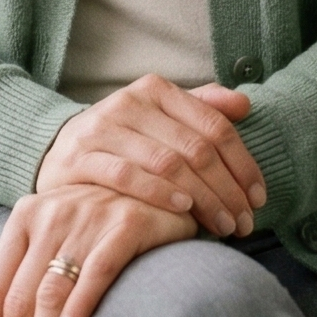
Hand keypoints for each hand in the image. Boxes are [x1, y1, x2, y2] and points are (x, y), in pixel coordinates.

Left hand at [0, 184, 194, 316]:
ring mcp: (89, 219)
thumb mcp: (40, 231)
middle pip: (19, 298)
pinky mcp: (126, 225)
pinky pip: (98, 269)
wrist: (152, 183)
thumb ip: (0, 260)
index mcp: (24, 217)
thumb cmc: (89, 217)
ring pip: (51, 292)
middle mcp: (51, 215)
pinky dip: (80, 302)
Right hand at [37, 74, 265, 236]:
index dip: (243, 164)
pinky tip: (182, 211)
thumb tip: (245, 104)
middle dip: (227, 190)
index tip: (259, 198)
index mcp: (156, 90)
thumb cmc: (124, 140)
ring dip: (201, 199)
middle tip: (244, 224)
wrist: (58, 152)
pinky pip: (126, 176)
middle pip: (195, 148)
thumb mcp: (160, 118)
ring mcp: (102, 128)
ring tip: (222, 226)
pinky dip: (158, 193)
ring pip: (167, 163)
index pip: (214, 125)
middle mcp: (130, 103)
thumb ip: (201, 108)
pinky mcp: (80, 157)